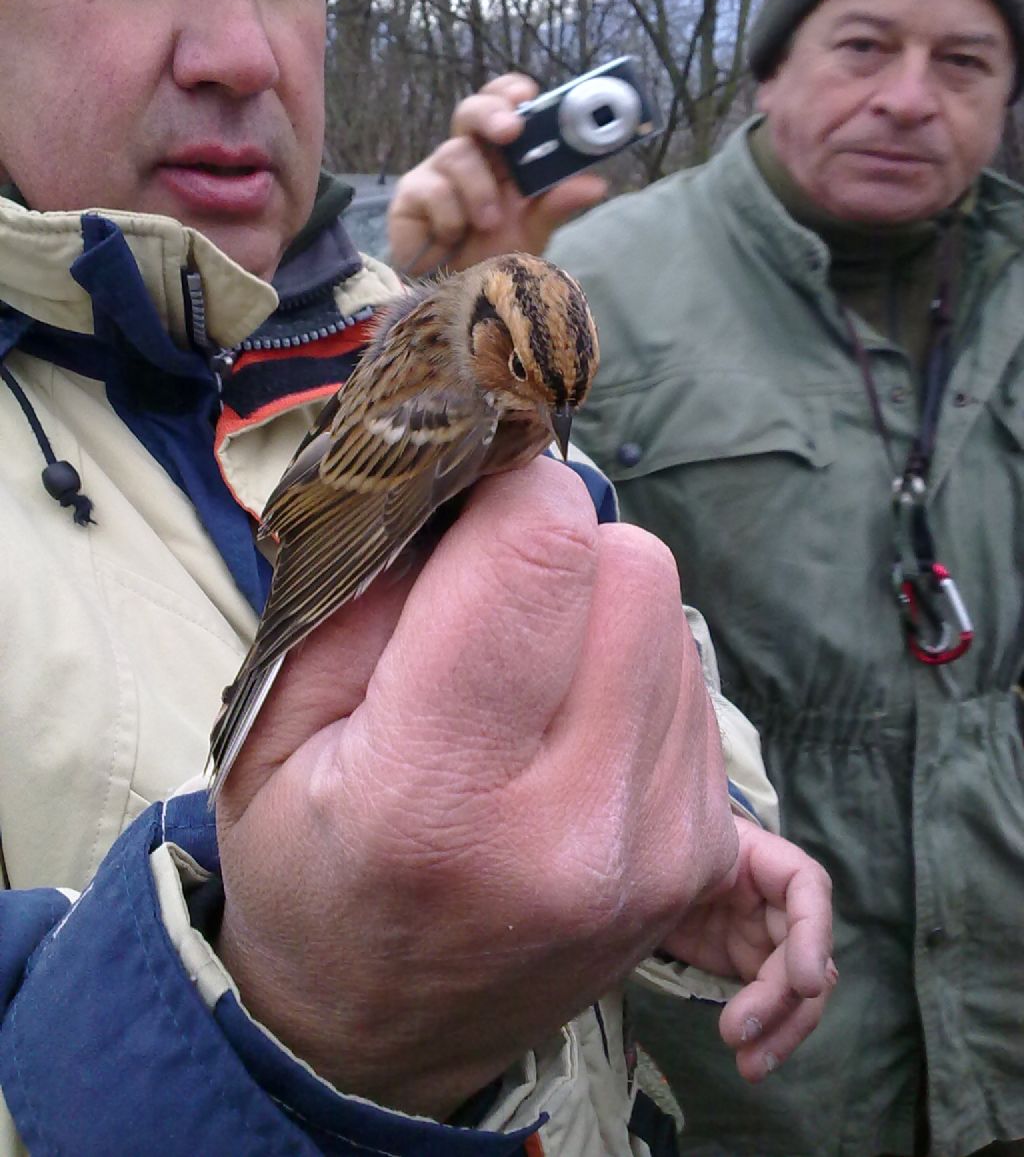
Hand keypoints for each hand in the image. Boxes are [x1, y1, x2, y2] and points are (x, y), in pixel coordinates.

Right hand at [215, 458, 738, 1119]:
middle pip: (632, 567)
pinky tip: (569, 722)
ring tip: (523, 677)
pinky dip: (632, 668)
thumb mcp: (272, 732)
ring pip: (671, 617)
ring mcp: (659, 845)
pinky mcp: (701, 853)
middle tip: (489, 594)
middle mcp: (576, 824)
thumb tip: (464, 484)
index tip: (471, 500)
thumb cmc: (310, 871)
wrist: (382, 1033)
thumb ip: (362, 593)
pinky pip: (691, 682)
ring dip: (598, 610)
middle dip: (558, 546)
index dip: (510, 488)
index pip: (541, 555)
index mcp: (438, 790)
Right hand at [387, 73, 605, 274]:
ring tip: (486, 223)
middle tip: (511, 131)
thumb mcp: (532, 231)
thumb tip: (596, 183)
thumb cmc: (492, 258)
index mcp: (501, 157)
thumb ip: (556, 205)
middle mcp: (469, 156)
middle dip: (492, 114)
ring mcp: (436, 173)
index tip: (527, 94)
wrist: (454, 298)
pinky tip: (451, 237)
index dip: (511, 92)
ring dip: (479, 191)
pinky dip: (450, 217)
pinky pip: (434, 189)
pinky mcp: (410, 195)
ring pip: (457, 154)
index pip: (504, 106)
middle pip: (471, 111)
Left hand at [660, 819, 835, 1081]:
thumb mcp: (671, 855)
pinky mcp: (751, 966)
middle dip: (784, 1001)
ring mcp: (768, 936)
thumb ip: (687, 871)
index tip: (806, 983)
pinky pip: (773, 1006)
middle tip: (739, 1033)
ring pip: (798, 990)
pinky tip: (749, 1060)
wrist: (634, 876)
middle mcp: (777, 900)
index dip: (813, 934)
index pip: (807, 885)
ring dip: (781, 1030)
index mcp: (762, 857)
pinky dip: (766, 1034)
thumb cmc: (655, 850)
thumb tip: (681, 892)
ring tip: (749, 1065)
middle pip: (808, 952)